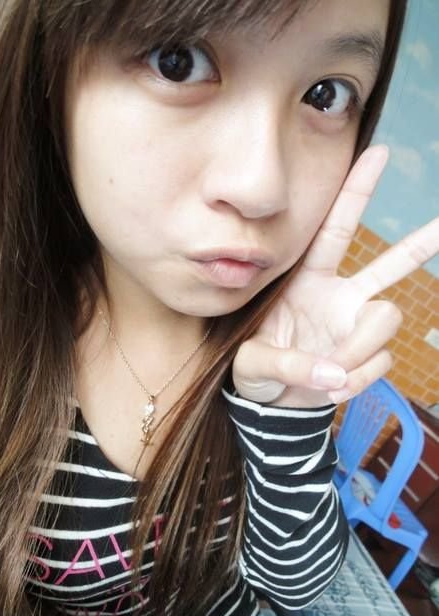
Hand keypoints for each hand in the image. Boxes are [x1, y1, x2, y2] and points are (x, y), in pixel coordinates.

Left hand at [232, 145, 438, 407]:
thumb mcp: (253, 364)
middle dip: (420, 243)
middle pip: (389, 264)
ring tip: (325, 375)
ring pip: (387, 318)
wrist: (272, 403)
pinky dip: (354, 380)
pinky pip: (378, 362)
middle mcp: (340, 295)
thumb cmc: (256, 369)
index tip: (376, 152)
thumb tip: (334, 374)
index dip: (355, 193)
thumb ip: (288, 366)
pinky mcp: (368, 354)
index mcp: (307, 280)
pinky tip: (329, 386)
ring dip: (357, 350)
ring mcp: (357, 324)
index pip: (335, 230)